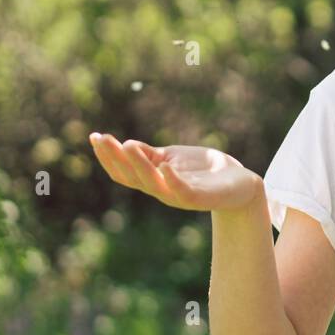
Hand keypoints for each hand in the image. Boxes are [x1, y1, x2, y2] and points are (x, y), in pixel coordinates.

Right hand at [88, 133, 261, 211]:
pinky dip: (172, 180)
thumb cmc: (205, 171)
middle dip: (115, 158)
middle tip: (102, 139)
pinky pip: (182, 191)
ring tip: (127, 146)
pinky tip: (165, 167)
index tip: (94, 136)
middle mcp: (161, 190)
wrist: (240, 185)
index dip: (107, 156)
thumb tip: (125, 145)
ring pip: (152, 183)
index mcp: (153, 180)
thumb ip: (151, 155)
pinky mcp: (199, 198)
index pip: (123, 171)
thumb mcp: (173, 158)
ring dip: (138, 165)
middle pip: (131, 177)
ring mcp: (179, 195)